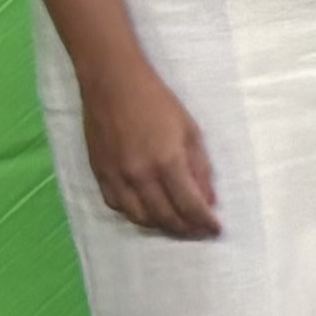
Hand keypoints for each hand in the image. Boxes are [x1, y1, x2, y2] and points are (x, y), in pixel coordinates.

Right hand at [80, 60, 222, 239]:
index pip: (190, 206)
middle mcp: (140, 175)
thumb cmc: (158, 102)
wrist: (113, 84)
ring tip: (177, 224)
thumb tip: (209, 200)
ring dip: (161, 226)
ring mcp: (116, 177)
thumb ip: (200, 168)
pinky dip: (135, 214)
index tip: (216, 229)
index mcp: (167, 162)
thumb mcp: (190, 131)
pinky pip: (117, 206)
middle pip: (166, 217)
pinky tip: (148, 211)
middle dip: (186, 229)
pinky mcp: (99, 174)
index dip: (205, 223)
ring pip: (140, 218)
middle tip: (198, 230)